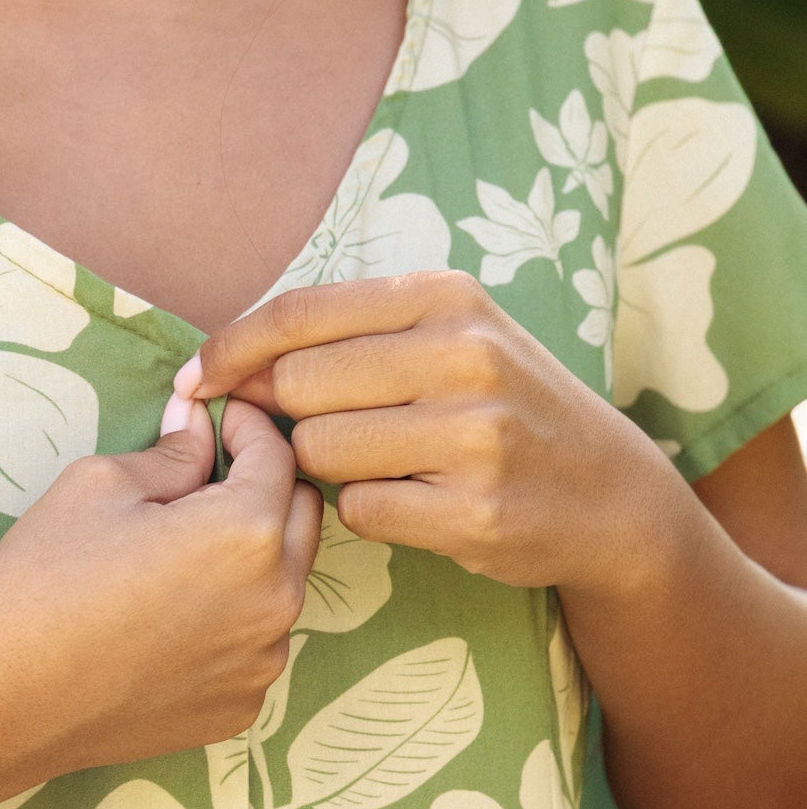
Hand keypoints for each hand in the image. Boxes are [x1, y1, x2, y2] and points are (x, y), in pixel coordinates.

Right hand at [0, 398, 321, 782]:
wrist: (2, 702)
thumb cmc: (41, 582)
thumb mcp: (99, 485)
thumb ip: (172, 451)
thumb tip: (200, 425)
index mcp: (246, 533)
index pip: (277, 456)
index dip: (248, 425)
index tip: (219, 418)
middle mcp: (276, 601)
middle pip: (303, 517)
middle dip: (265, 486)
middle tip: (206, 479)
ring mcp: (263, 663)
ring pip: (283, 584)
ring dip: (252, 557)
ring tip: (179, 557)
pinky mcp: (242, 707)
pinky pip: (257, 643)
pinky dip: (231, 620)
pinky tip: (169, 619)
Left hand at [182, 271, 678, 592]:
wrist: (610, 493)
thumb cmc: (503, 405)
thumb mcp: (448, 337)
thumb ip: (346, 338)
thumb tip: (225, 368)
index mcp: (445, 297)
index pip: (298, 313)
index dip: (232, 348)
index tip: (199, 377)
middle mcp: (464, 356)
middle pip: (298, 387)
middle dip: (290, 416)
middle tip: (328, 430)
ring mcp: (474, 437)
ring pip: (321, 452)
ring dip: (328, 468)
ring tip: (385, 463)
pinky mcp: (474, 511)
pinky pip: (360, 511)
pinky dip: (369, 511)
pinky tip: (415, 500)